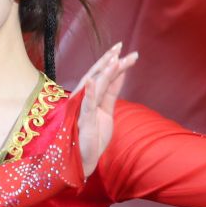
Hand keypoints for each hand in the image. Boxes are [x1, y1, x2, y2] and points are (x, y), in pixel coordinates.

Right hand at [73, 42, 138, 175]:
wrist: (84, 160)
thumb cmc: (93, 137)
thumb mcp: (107, 111)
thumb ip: (111, 92)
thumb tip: (120, 73)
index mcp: (91, 97)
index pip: (102, 76)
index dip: (111, 62)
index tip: (123, 49)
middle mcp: (84, 100)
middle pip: (97, 76)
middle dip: (108, 61)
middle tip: (120, 46)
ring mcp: (82, 110)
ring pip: (93, 87)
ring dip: (104, 73)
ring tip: (114, 59)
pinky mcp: (83, 122)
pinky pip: (86, 105)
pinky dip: (89, 92)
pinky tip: (93, 81)